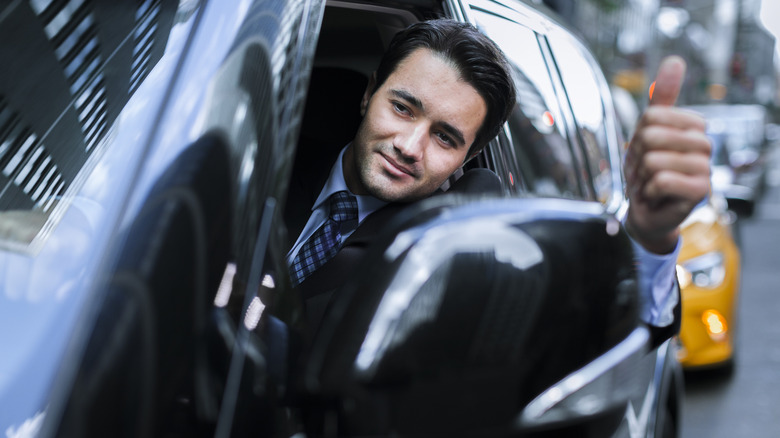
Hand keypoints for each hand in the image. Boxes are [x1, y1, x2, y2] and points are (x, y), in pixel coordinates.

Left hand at [623, 56, 711, 253]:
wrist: (646, 211)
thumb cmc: (648, 171)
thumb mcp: (648, 131)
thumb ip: (661, 98)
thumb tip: (674, 60)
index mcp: (693, 127)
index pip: (652, 116)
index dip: (637, 135)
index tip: (642, 151)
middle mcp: (704, 146)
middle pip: (651, 136)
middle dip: (637, 157)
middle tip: (644, 171)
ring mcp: (705, 169)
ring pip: (654, 160)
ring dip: (642, 176)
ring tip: (650, 184)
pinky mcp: (700, 192)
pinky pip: (661, 180)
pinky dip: (648, 191)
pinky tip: (656, 196)